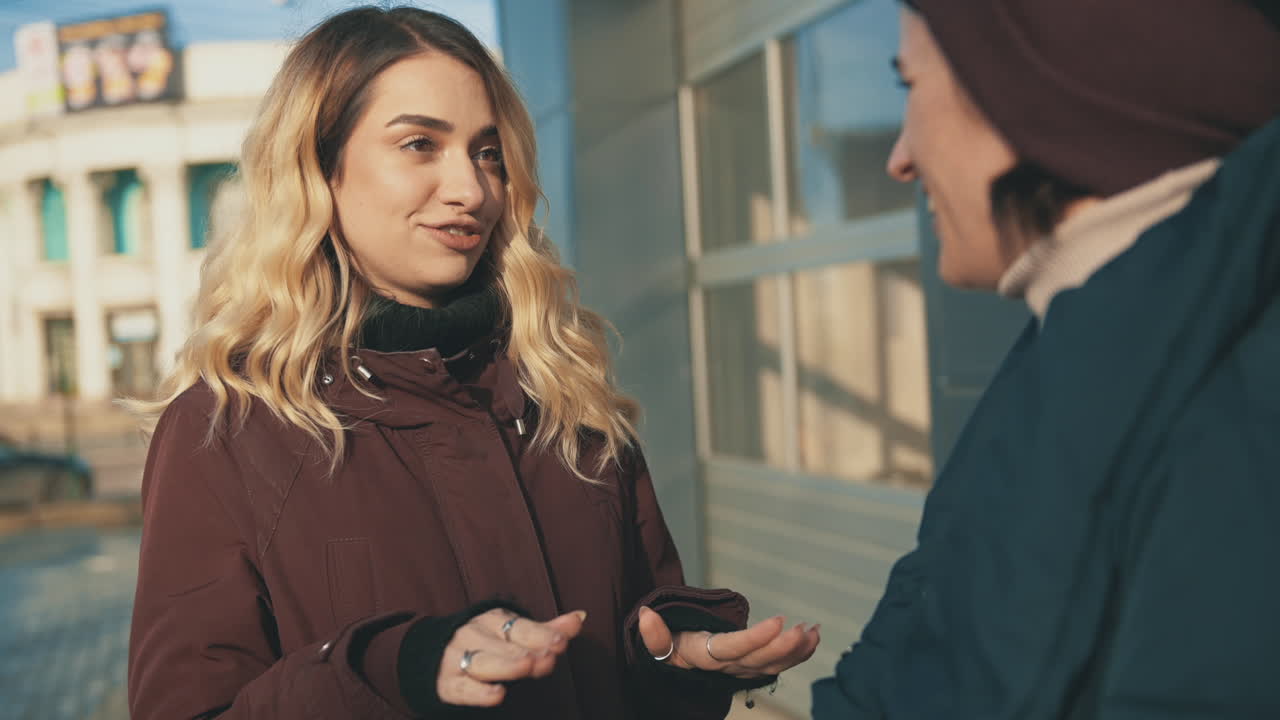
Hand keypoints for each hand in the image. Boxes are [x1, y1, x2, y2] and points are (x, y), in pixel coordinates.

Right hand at [438, 608, 585, 706]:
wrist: (432, 654)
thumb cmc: (485, 643)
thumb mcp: (513, 632)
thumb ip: (547, 630)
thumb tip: (581, 616)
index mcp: (494, 620)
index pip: (521, 626)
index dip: (542, 634)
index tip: (561, 641)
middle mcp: (475, 635)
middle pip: (505, 645)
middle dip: (528, 651)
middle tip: (549, 657)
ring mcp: (459, 659)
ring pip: (484, 663)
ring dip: (506, 664)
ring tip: (526, 665)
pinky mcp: (449, 685)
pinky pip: (464, 689)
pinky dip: (480, 693)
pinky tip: (498, 694)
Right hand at [637, 606, 819, 678]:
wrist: (677, 667)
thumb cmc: (668, 649)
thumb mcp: (657, 644)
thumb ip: (653, 636)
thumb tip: (646, 614)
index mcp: (704, 657)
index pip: (733, 648)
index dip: (756, 638)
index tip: (778, 620)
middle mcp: (727, 666)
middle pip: (759, 660)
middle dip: (784, 647)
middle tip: (804, 628)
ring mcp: (743, 668)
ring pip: (773, 664)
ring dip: (797, 650)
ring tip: (814, 632)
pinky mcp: (753, 664)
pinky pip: (779, 662)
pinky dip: (799, 651)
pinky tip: (814, 635)